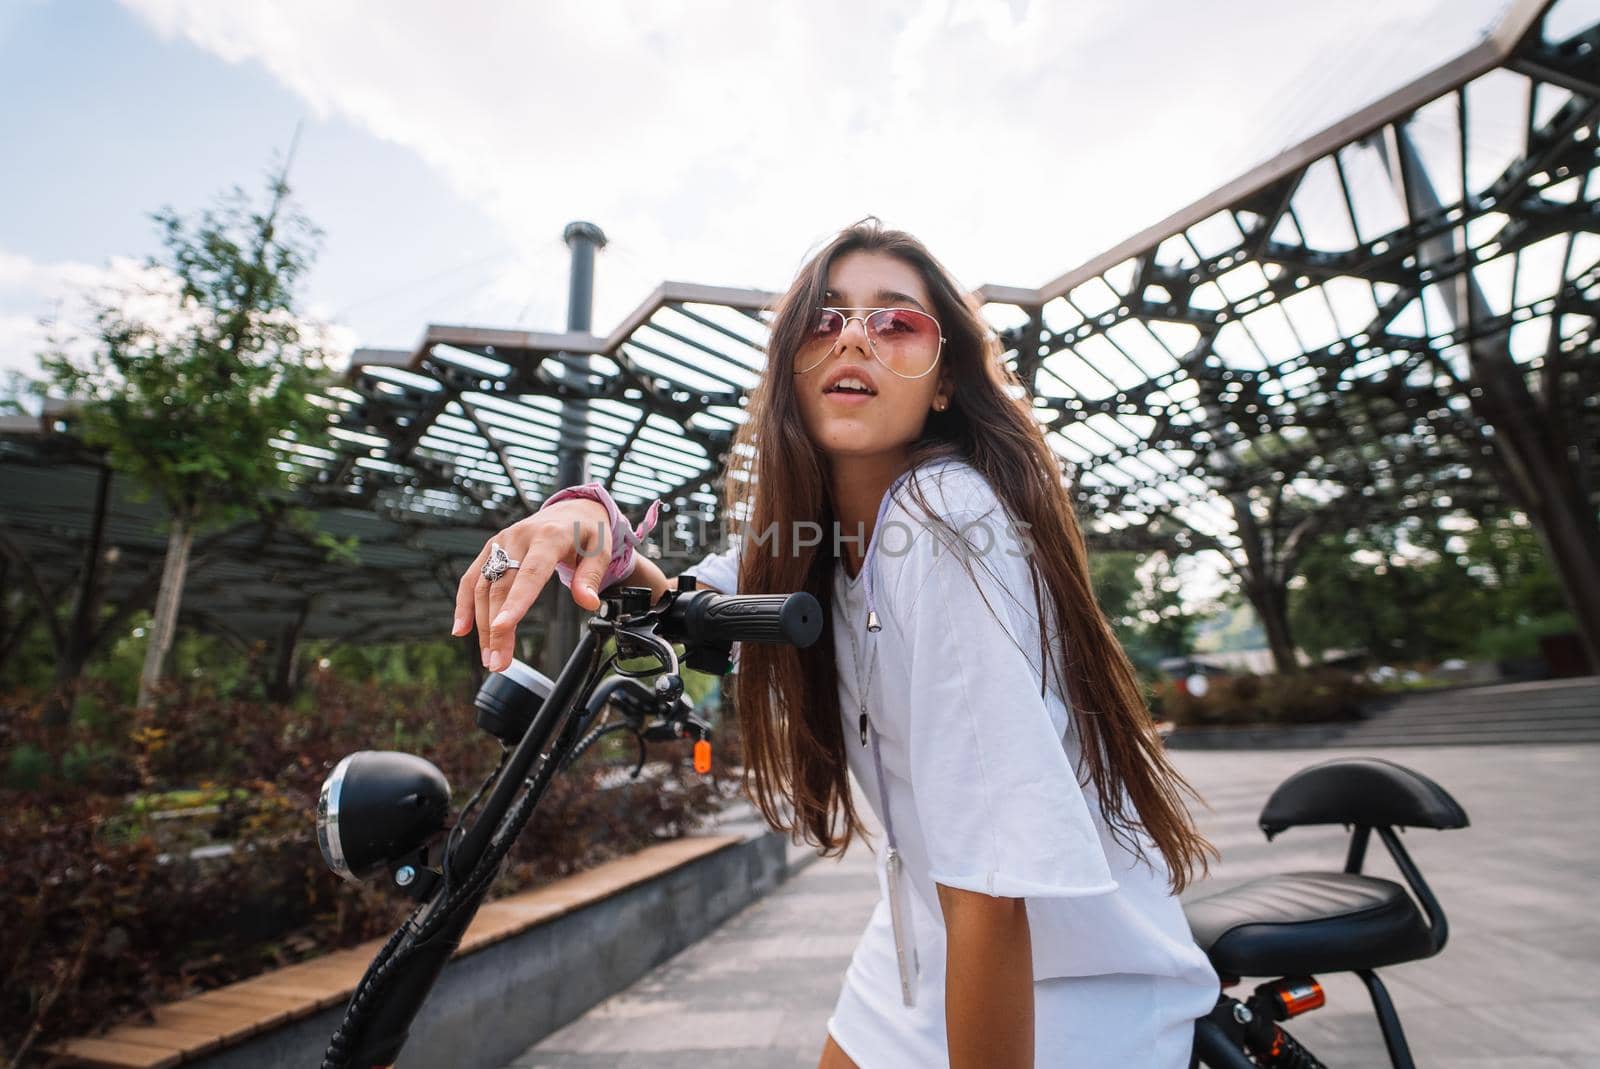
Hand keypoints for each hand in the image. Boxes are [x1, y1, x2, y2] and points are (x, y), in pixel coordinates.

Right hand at [452, 498, 614, 670]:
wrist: (572, 509)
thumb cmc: (588, 532)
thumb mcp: (600, 550)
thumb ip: (591, 577)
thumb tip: (588, 603)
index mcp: (549, 536)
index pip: (531, 573)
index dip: (516, 602)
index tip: (503, 628)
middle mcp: (519, 538)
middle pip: (502, 587)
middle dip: (497, 628)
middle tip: (498, 663)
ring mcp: (501, 542)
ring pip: (484, 587)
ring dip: (482, 625)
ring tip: (489, 657)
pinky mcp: (491, 548)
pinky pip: (472, 578)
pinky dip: (464, 604)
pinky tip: (462, 630)